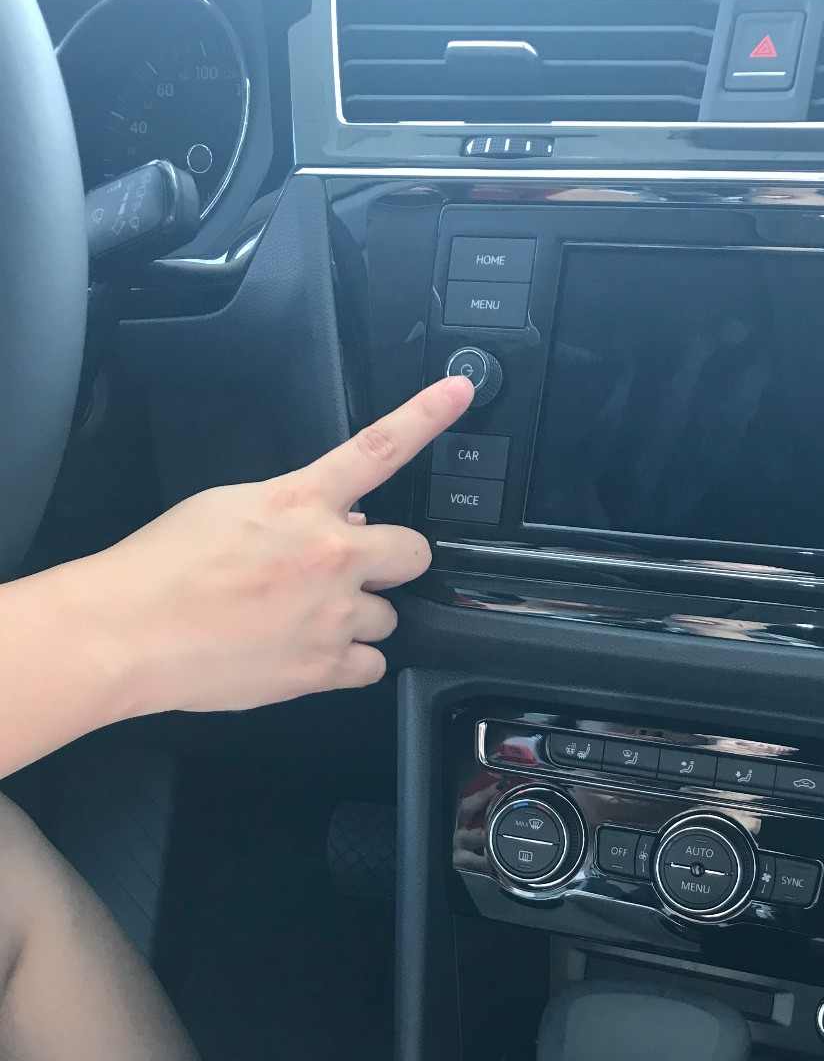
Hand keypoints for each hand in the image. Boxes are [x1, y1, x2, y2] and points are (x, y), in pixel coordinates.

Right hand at [79, 375, 472, 715]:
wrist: (127, 632)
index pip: (379, 448)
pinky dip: (348, 664)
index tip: (460, 391)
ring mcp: (333, 615)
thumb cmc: (162, 569)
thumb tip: (346, 522)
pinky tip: (310, 655)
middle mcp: (331, 556)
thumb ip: (294, 511)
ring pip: (389, 618)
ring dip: (361, 618)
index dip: (426, 415)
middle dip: (390, 562)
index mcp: (302, 503)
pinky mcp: (324, 669)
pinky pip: (370, 667)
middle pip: (414, 554)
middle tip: (354, 572)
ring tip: (308, 621)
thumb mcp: (227, 508)